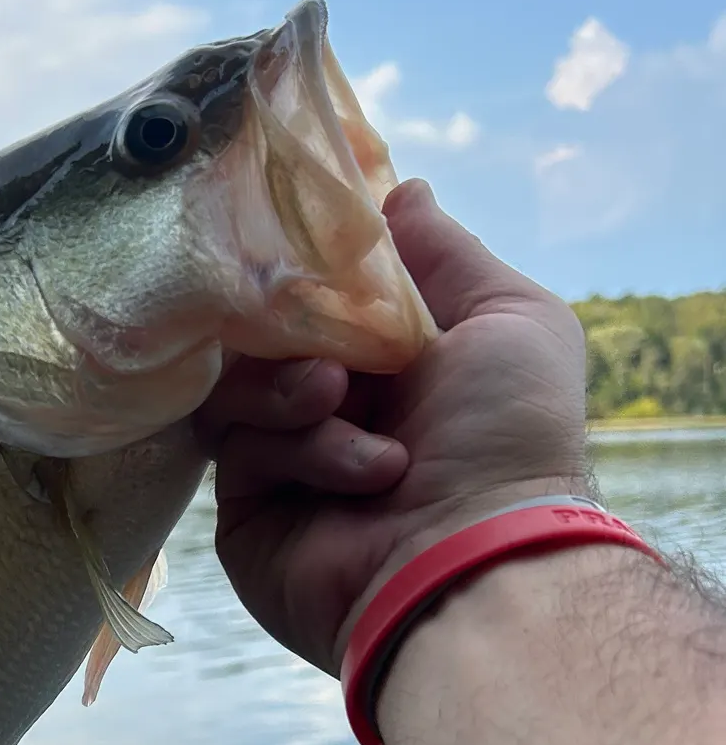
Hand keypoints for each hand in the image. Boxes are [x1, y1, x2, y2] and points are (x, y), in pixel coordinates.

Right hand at [195, 178, 591, 675]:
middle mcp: (334, 413)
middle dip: (296, 332)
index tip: (300, 248)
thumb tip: (400, 188)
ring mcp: (284, 466)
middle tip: (332, 343)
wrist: (473, 555)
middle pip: (263, 338)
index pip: (317, 301)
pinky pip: (234, 447)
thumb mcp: (510, 318)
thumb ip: (446, 252)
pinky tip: (360, 470)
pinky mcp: (245, 513)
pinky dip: (296, 447)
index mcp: (389, 369)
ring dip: (292, 389)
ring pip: (236, 387)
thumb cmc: (506, 436)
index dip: (308, 274)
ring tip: (340, 402)